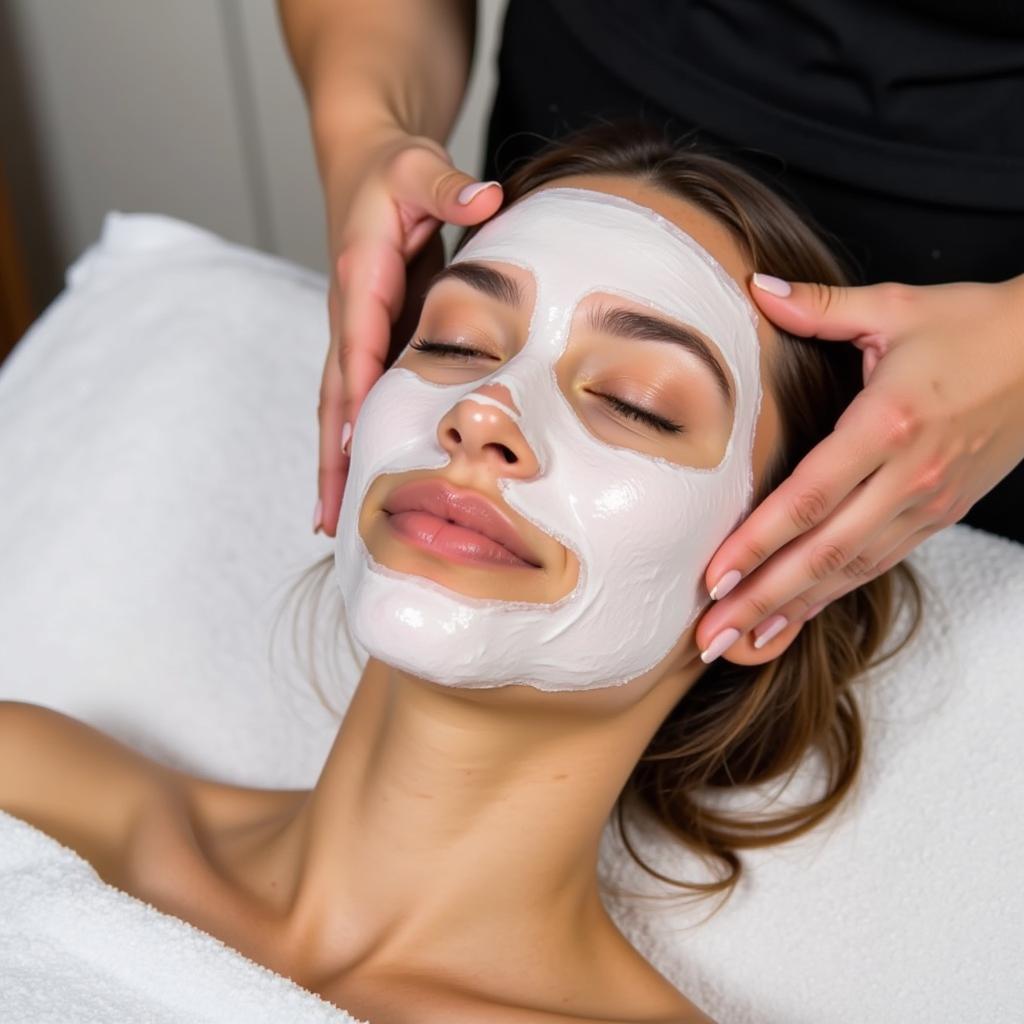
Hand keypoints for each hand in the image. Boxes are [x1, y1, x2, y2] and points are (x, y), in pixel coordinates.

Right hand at [315, 124, 502, 536]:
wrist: (364, 167)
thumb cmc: (392, 170)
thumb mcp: (419, 166)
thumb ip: (449, 185)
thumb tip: (487, 195)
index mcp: (361, 279)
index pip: (358, 346)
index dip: (359, 397)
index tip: (359, 449)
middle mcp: (349, 316)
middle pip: (334, 397)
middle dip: (331, 459)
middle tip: (331, 519)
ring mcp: (355, 334)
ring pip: (339, 409)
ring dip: (334, 466)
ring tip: (333, 525)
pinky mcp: (369, 343)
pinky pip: (356, 400)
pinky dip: (351, 444)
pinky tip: (355, 483)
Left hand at [695, 271, 1023, 662]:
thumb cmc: (972, 328)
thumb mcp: (895, 307)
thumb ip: (820, 306)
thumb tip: (756, 287)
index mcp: (887, 425)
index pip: (810, 497)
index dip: (758, 543)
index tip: (713, 578)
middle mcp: (906, 477)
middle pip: (823, 553)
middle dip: (762, 599)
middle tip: (709, 637)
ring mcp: (926, 504)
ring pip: (849, 570)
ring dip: (792, 610)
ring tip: (740, 643)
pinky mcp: (938, 516)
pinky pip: (876, 565)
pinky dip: (831, 595)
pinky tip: (794, 615)